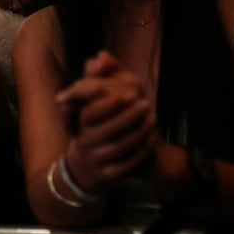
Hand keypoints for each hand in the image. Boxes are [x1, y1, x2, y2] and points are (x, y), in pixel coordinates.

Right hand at [56, 52, 156, 192]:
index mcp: (79, 124)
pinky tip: (152, 139)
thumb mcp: (94, 100)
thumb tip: (102, 56)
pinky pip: (129, 165)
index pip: (92, 112)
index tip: (132, 92)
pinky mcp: (110, 176)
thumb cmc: (96, 124)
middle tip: (148, 103)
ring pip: (121, 147)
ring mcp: (97, 161)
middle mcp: (85, 143)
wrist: (90, 165)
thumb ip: (100, 76)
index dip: (112, 102)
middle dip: (130, 116)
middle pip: (108, 130)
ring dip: (140, 132)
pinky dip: (142, 151)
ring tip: (154, 119)